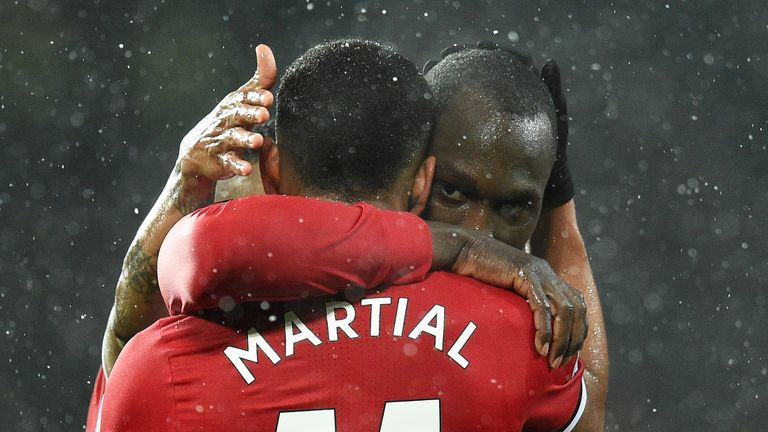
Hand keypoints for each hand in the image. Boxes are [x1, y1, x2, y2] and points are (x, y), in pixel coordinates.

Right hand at [176, 44, 277, 194]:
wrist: (196, 155)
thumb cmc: (228, 123)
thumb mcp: (242, 101)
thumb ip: (259, 79)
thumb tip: (264, 48)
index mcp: (232, 105)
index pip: (242, 98)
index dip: (254, 97)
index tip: (268, 98)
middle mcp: (225, 121)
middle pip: (237, 115)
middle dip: (249, 114)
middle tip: (264, 115)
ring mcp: (220, 141)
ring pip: (232, 139)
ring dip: (245, 139)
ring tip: (257, 142)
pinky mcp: (218, 161)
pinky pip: (228, 163)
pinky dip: (237, 165)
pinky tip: (247, 169)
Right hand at [433, 224, 586, 367]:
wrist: (465, 251)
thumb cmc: (481, 274)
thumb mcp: (508, 290)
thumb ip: (522, 303)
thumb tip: (528, 330)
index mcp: (549, 277)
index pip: (578, 305)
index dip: (578, 330)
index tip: (569, 353)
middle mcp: (549, 274)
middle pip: (577, 309)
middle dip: (574, 339)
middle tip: (563, 362)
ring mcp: (539, 273)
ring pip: (564, 309)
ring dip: (562, 339)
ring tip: (553, 360)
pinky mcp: (525, 275)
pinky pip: (542, 307)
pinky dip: (545, 330)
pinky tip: (541, 347)